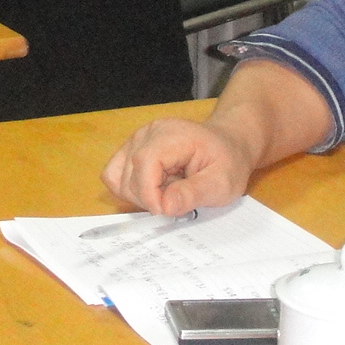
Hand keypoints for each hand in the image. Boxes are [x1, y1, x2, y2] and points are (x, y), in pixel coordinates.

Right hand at [101, 117, 255, 216]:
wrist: (228, 144)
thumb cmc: (228, 161)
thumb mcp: (222, 183)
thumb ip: (194, 193)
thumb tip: (165, 206)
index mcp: (173, 135)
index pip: (144, 163)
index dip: (150, 194)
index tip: (167, 212)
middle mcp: (149, 133)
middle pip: (129, 174)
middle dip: (149, 198)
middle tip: (177, 199)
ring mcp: (138, 139)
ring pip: (118, 177)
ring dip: (140, 195)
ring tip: (169, 191)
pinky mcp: (132, 149)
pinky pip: (116, 175)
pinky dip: (132, 189)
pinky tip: (156, 188)